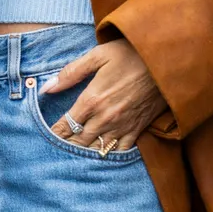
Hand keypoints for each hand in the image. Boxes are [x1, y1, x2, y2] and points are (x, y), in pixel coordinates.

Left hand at [43, 37, 168, 152]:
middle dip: (66, 145)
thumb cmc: (130, 54)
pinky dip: (109, 153)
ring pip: (97, 149)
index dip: (55, 133)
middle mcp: (105, 118)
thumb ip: (71, 73)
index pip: (66, 125)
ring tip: (74, 156)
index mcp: (92, 100)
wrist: (166, 61)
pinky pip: (120, 150)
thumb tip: (46, 88)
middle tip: (56, 151)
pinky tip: (102, 153)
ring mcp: (122, 126)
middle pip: (78, 141)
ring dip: (85, 152)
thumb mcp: (98, 56)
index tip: (47, 136)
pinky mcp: (137, 129)